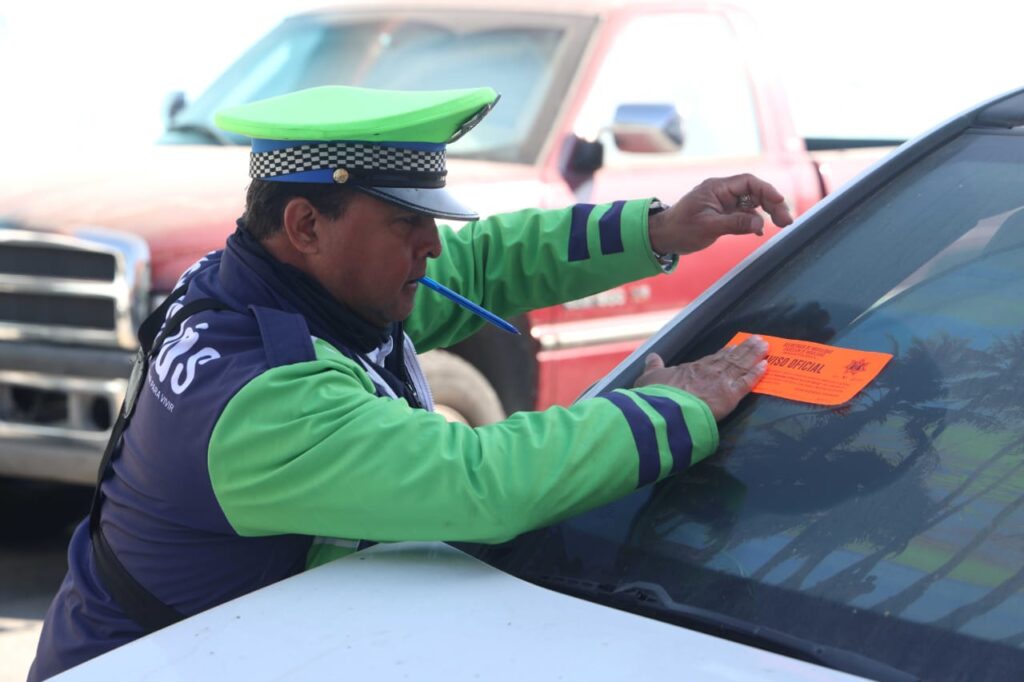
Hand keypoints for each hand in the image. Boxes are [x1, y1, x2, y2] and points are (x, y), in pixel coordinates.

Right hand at [634, 335, 768, 420]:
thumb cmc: (656, 396)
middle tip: (758, 340)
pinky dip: (757, 374)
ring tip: (765, 346)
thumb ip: (653, 368)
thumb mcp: (648, 379)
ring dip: (754, 355)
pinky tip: (766, 366)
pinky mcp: (730, 395)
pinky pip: (747, 382)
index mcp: (691, 368)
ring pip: (741, 365)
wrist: (667, 410)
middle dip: (745, 349)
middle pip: (731, 358)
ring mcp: (721, 381)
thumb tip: (652, 357)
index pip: (713, 359)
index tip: (733, 347)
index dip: (724, 353)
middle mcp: (709, 371)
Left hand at [648, 174, 793, 255]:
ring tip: (781, 225)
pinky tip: (760, 231)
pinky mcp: (723, 214)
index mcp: (717, 188)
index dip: (767, 190)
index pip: (748, 183)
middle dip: (772, 203)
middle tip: (786, 221)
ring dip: (767, 212)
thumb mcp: (707, 227)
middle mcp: (722, 192)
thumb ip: (734, 224)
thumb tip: (759, 224)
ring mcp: (724, 203)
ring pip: (752, 203)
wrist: (663, 237)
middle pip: (754, 192)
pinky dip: (754, 221)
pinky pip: (744, 214)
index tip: (779, 202)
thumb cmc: (680, 229)